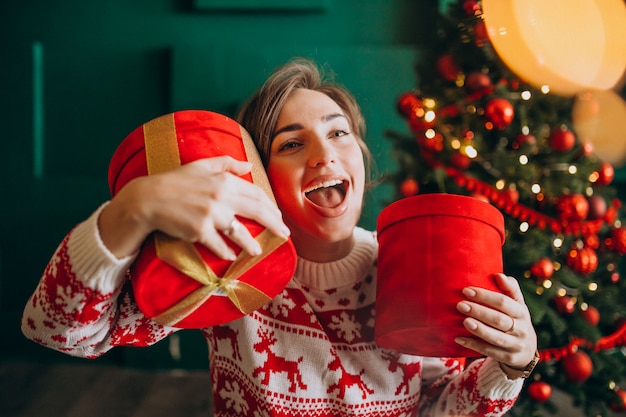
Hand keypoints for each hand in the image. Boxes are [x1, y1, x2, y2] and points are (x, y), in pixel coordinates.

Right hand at [99, 156, 289, 259]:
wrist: (148, 198)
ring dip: (251, 244)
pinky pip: (219, 245)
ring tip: (258, 252)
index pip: (256, 192)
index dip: (270, 205)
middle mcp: (221, 196)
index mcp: (224, 179)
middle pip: (256, 211)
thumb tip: (249, 166)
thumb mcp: (201, 165)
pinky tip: (231, 257)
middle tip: (284, 234)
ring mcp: (211, 214)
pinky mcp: (199, 230)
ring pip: (240, 232)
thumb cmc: (175, 181)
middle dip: (274, 224)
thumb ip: (227, 163)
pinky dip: (226, 252)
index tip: (278, 215)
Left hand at [454, 273, 536, 369]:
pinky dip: (474, 345)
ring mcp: (516, 345)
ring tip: (464, 321)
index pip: (503, 302)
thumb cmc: (515, 319)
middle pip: (499, 319)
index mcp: (521, 312)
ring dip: (479, 329)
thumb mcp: (516, 304)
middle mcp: (521, 329)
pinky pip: (490, 352)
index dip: (485, 296)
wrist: (526, 349)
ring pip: (496, 338)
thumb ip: (509, 288)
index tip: (466, 290)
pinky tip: (459, 339)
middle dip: (479, 311)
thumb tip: (498, 275)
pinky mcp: (509, 358)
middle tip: (460, 305)